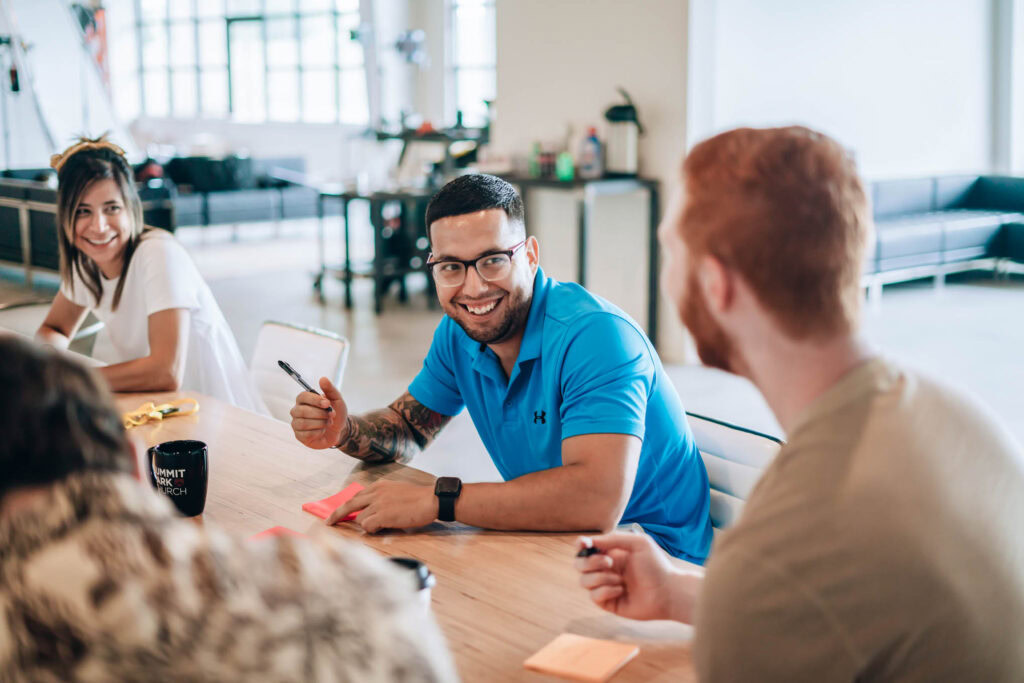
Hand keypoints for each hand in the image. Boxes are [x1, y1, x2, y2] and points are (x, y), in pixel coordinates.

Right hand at [291, 377, 348, 449]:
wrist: (339, 431)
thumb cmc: (336, 413)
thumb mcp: (337, 400)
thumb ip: (330, 389)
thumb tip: (323, 379)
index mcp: (304, 400)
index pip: (302, 397)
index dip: (315, 400)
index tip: (327, 403)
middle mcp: (297, 411)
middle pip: (302, 411)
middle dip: (320, 414)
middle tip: (331, 415)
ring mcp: (296, 424)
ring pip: (304, 423)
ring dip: (321, 423)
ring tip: (328, 422)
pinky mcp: (299, 436)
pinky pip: (306, 434)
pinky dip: (319, 432)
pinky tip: (323, 431)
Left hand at [326, 480, 436, 532]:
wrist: (431, 500)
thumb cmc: (418, 498)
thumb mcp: (396, 490)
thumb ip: (382, 496)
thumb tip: (372, 508)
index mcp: (378, 486)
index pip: (356, 496)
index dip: (346, 506)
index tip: (337, 513)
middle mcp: (375, 493)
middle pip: (349, 504)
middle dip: (336, 515)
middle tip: (328, 523)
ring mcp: (378, 504)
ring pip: (359, 519)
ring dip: (367, 525)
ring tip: (382, 526)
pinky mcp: (382, 515)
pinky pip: (367, 526)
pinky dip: (372, 530)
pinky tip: (382, 528)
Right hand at [574, 533, 696, 621]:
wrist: (668, 591)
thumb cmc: (656, 566)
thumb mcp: (638, 543)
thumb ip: (613, 538)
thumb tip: (589, 541)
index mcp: (611, 553)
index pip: (586, 549)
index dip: (581, 546)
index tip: (584, 544)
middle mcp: (606, 570)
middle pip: (579, 565)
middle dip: (590, 562)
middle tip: (610, 562)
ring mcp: (606, 586)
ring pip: (584, 581)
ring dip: (601, 577)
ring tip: (620, 579)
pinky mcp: (608, 603)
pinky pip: (594, 596)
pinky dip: (606, 590)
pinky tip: (622, 590)